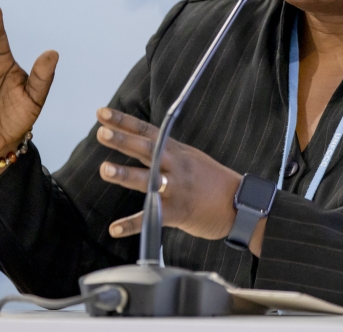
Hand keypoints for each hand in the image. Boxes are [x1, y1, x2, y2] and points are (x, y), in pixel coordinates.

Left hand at [94, 107, 264, 254]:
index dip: (124, 122)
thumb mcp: (191, 157)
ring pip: (149, 180)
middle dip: (124, 141)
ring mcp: (177, 189)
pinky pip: (152, 218)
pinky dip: (132, 224)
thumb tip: (140, 141)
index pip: (147, 132)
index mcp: (177, 151)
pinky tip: (115, 229)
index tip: (102, 113)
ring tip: (105, 169)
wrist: (241, 204)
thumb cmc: (212, 180)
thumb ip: (166, 151)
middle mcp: (176, 166)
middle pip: (147, 150)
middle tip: (102, 133)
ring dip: (126, 175)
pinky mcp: (179, 212)